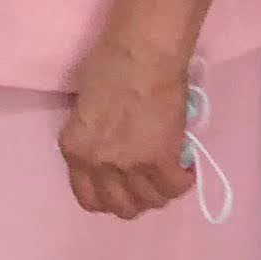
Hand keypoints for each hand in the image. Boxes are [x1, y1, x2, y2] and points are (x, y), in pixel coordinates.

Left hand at [56, 39, 194, 220]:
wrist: (141, 53)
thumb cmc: (109, 62)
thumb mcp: (84, 107)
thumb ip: (92, 134)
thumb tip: (111, 144)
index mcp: (74, 150)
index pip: (88, 197)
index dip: (108, 198)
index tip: (121, 188)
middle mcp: (99, 164)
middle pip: (120, 206)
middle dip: (136, 199)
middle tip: (148, 182)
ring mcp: (130, 166)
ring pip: (150, 202)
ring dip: (160, 192)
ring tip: (168, 173)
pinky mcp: (162, 159)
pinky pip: (175, 186)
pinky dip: (183, 180)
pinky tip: (185, 167)